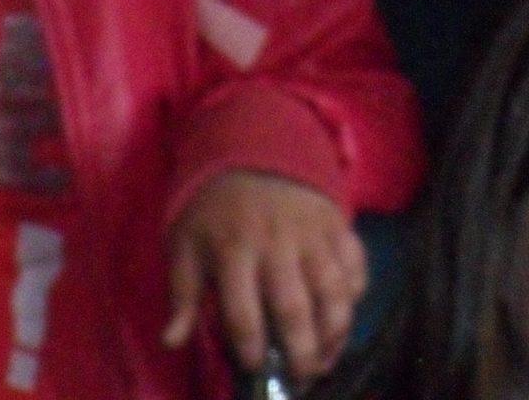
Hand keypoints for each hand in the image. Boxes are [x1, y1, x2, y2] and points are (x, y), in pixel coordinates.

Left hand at [164, 169, 365, 382]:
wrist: (256, 151)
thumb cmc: (215, 209)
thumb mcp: (185, 245)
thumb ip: (182, 294)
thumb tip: (173, 341)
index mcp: (234, 252)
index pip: (243, 311)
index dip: (249, 346)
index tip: (254, 367)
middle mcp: (278, 245)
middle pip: (294, 306)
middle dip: (301, 350)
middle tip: (302, 378)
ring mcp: (313, 234)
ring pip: (333, 289)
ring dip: (335, 329)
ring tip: (328, 358)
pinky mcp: (337, 225)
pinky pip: (356, 262)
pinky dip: (356, 291)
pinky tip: (346, 317)